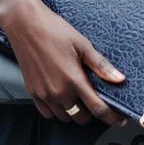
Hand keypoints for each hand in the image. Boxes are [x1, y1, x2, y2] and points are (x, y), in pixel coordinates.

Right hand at [0, 0, 128, 126]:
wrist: (25, 24)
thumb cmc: (53, 30)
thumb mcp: (82, 44)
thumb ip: (101, 66)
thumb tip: (119, 79)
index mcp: (73, 80)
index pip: (98, 109)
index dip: (111, 117)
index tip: (118, 120)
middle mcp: (58, 91)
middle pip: (81, 118)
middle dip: (91, 113)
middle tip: (93, 100)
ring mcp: (44, 94)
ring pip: (65, 118)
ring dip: (74, 112)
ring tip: (77, 98)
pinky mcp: (32, 92)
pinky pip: (47, 114)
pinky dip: (57, 111)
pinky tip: (61, 98)